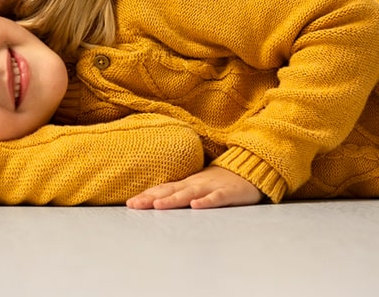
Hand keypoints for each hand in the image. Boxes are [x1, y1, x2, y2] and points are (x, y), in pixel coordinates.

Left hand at [125, 166, 263, 209]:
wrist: (249, 171)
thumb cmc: (219, 182)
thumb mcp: (196, 186)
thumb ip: (179, 193)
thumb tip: (155, 201)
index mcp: (187, 183)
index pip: (162, 189)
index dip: (146, 196)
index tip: (130, 204)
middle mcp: (195, 184)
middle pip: (170, 191)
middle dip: (151, 199)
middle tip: (134, 206)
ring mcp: (211, 187)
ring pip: (190, 193)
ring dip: (173, 199)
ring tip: (158, 206)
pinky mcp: (229, 193)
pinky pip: (217, 198)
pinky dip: (206, 202)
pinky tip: (196, 206)